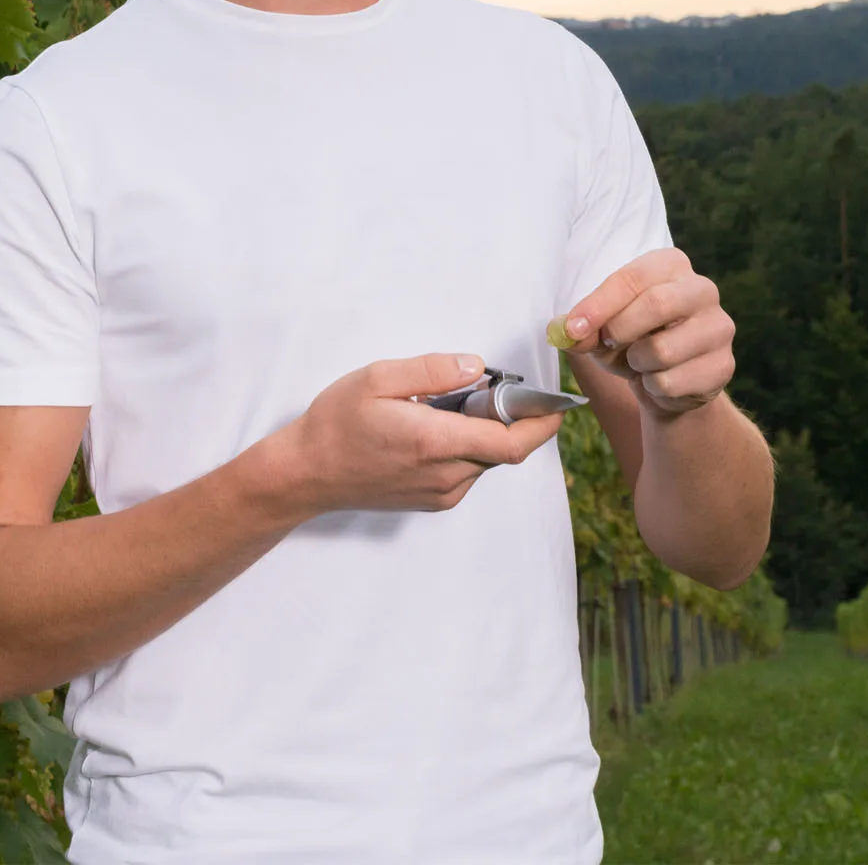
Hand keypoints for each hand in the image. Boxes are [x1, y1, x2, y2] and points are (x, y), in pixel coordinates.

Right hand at [274, 352, 565, 520]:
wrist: (307, 473)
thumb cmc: (337, 421)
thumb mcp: (377, 378)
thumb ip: (431, 370)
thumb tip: (477, 366)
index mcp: (434, 443)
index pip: (511, 443)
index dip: (542, 425)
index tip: (560, 405)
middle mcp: (445, 476)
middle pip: (502, 450)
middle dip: (509, 418)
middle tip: (491, 388)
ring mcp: (440, 494)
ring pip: (484, 460)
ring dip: (484, 432)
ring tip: (449, 406)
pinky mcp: (432, 502)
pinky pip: (467, 471)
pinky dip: (467, 447)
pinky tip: (436, 427)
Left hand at [561, 249, 734, 417]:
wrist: (669, 383)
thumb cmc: (634, 341)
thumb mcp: (602, 330)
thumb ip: (582, 328)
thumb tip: (561, 331)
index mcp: (670, 264)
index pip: (632, 278)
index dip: (598, 304)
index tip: (573, 328)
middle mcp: (702, 289)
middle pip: (656, 304)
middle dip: (620, 330)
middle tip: (607, 344)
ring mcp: (719, 327)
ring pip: (663, 350)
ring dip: (637, 363)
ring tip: (640, 361)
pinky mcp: (725, 365)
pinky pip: (673, 382)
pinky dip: (654, 387)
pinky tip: (660, 380)